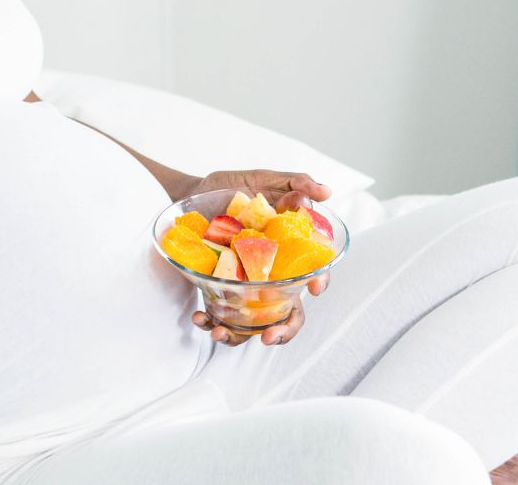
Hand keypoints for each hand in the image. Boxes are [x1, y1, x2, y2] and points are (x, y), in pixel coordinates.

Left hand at [183, 168, 331, 346]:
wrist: (192, 193)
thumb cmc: (234, 187)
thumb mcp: (265, 179)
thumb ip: (296, 183)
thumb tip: (325, 192)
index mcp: (288, 253)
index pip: (313, 272)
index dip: (319, 282)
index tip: (313, 288)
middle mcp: (270, 276)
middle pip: (291, 313)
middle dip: (285, 330)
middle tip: (269, 337)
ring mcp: (245, 287)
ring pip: (254, 325)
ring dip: (239, 336)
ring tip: (219, 332)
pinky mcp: (220, 291)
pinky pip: (222, 317)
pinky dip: (211, 323)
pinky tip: (200, 316)